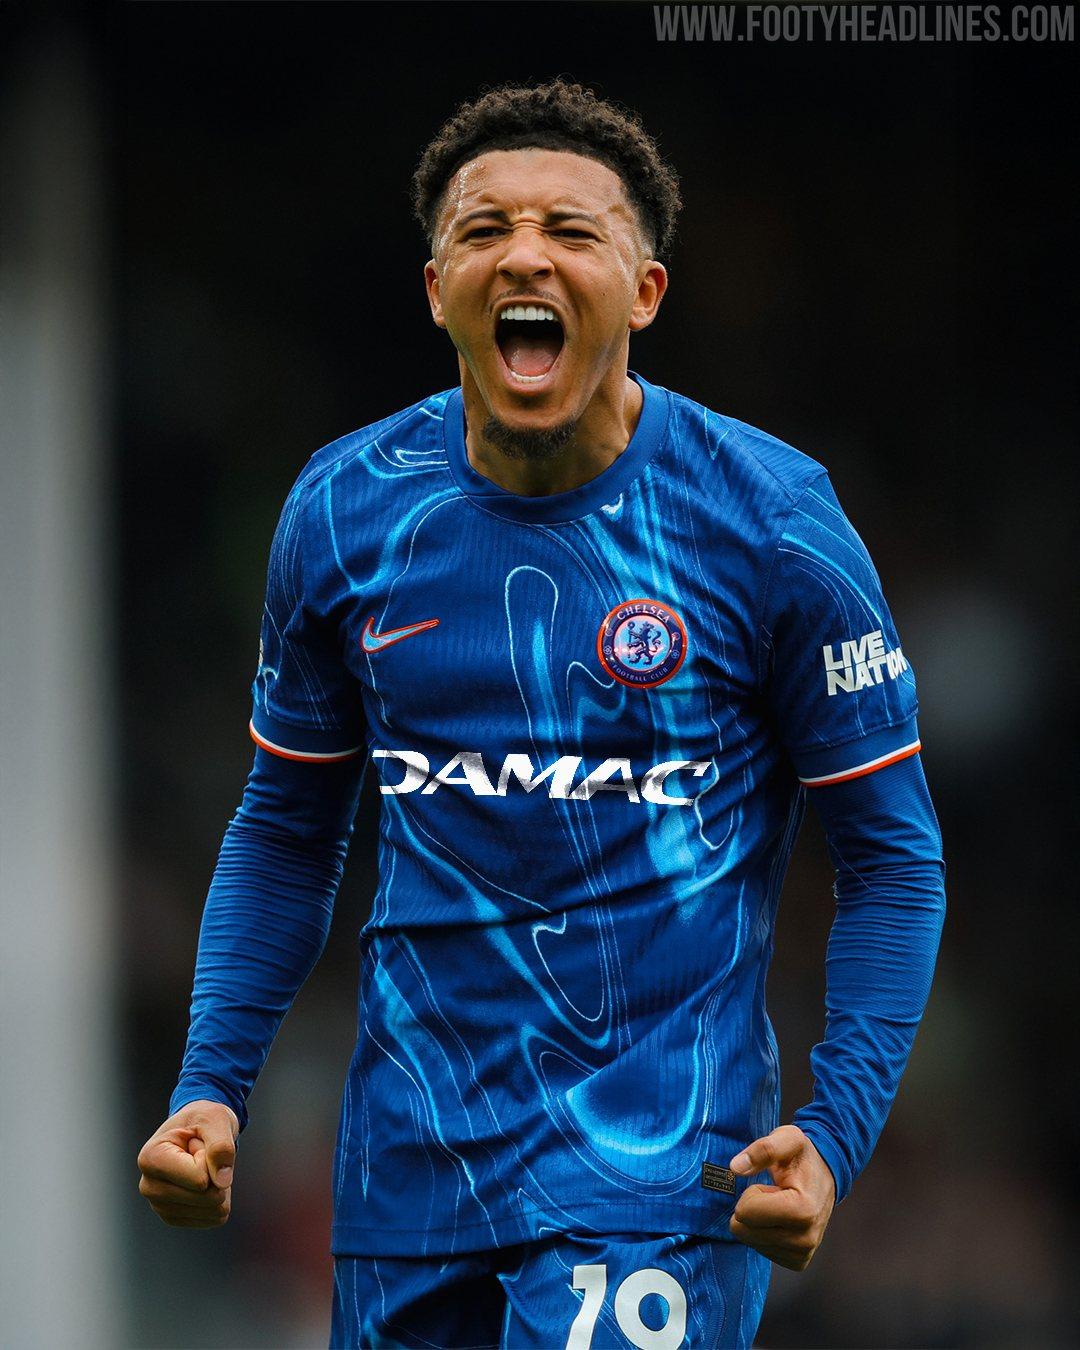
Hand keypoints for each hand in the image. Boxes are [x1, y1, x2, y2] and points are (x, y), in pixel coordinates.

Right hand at [137, 1100, 238, 1228]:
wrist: (197, 1130)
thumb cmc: (203, 1121)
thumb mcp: (215, 1120)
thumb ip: (221, 1146)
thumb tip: (222, 1182)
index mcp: (150, 1159)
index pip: (199, 1178)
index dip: (210, 1158)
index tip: (197, 1142)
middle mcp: (148, 1186)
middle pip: (205, 1197)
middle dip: (217, 1173)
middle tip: (202, 1153)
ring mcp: (159, 1205)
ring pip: (212, 1210)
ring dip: (219, 1185)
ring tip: (202, 1165)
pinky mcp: (174, 1217)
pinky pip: (214, 1218)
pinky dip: (220, 1199)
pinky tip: (205, 1181)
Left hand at [728, 1124, 835, 1270]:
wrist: (826, 1176)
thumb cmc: (803, 1157)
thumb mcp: (787, 1139)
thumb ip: (763, 1149)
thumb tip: (735, 1167)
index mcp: (803, 1211)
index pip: (746, 1212)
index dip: (752, 1193)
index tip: (771, 1185)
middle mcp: (805, 1239)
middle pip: (744, 1231)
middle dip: (752, 1208)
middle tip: (773, 1194)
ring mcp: (803, 1254)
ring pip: (750, 1242)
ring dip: (758, 1221)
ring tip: (779, 1205)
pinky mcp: (798, 1261)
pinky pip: (761, 1251)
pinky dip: (764, 1233)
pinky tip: (780, 1219)